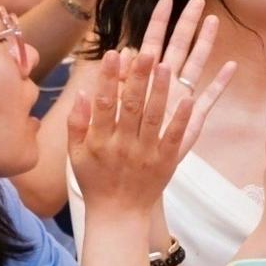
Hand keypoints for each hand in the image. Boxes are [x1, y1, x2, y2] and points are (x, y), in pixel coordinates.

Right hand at [63, 0, 226, 217]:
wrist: (118, 214)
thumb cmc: (95, 180)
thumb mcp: (76, 154)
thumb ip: (77, 123)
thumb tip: (83, 92)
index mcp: (99, 140)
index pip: (104, 104)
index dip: (109, 79)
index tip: (114, 53)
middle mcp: (123, 145)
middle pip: (131, 106)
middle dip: (138, 77)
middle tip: (146, 51)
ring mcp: (146, 153)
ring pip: (154, 118)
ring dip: (160, 91)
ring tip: (166, 65)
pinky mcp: (166, 162)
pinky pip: (175, 137)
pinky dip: (182, 118)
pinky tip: (189, 98)